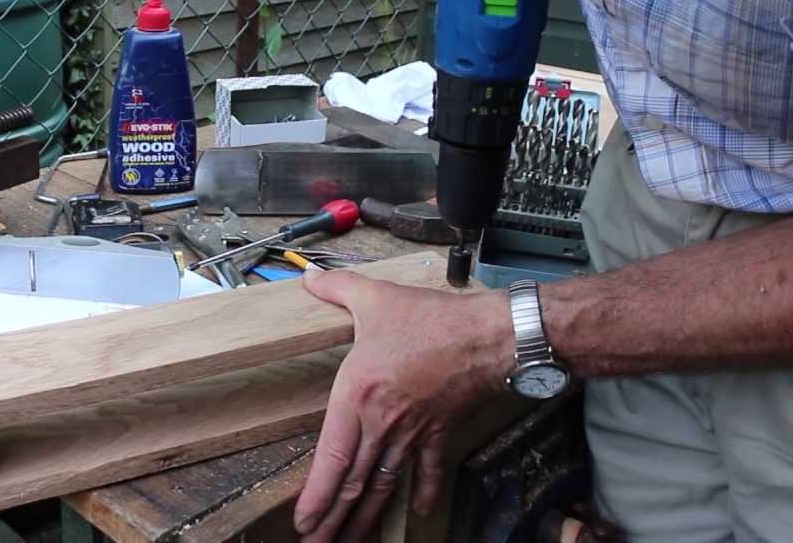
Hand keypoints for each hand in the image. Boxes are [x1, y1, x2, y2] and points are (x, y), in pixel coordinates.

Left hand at [293, 268, 512, 541]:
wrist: (488, 336)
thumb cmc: (430, 320)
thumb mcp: (374, 297)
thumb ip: (336, 288)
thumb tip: (308, 276)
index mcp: (358, 396)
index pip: (332, 458)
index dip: (317, 495)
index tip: (303, 521)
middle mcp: (382, 423)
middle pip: (355, 483)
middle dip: (335, 520)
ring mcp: (412, 432)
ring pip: (385, 485)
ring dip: (368, 517)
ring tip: (351, 542)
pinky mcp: (439, 431)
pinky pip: (428, 468)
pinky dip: (425, 492)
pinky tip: (419, 513)